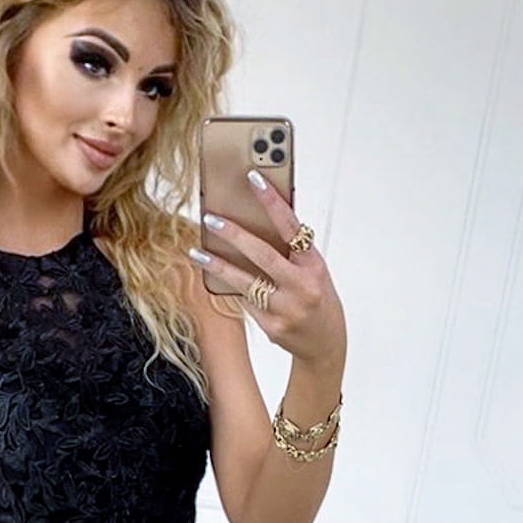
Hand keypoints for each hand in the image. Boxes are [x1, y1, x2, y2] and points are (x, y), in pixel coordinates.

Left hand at [190, 170, 345, 365]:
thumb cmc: (317, 297)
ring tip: (196, 252)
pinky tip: (221, 280)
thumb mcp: (313, 270)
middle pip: (262, 255)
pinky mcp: (272, 328)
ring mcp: (286, 310)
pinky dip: (234, 289)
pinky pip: (246, 302)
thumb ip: (292, 250)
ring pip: (244, 282)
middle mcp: (301, 287)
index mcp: (314, 266)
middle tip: (211, 218)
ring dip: (217, 266)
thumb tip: (261, 218)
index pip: (291, 227)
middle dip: (234, 235)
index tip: (253, 178)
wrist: (325, 343)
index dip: (272, 201)